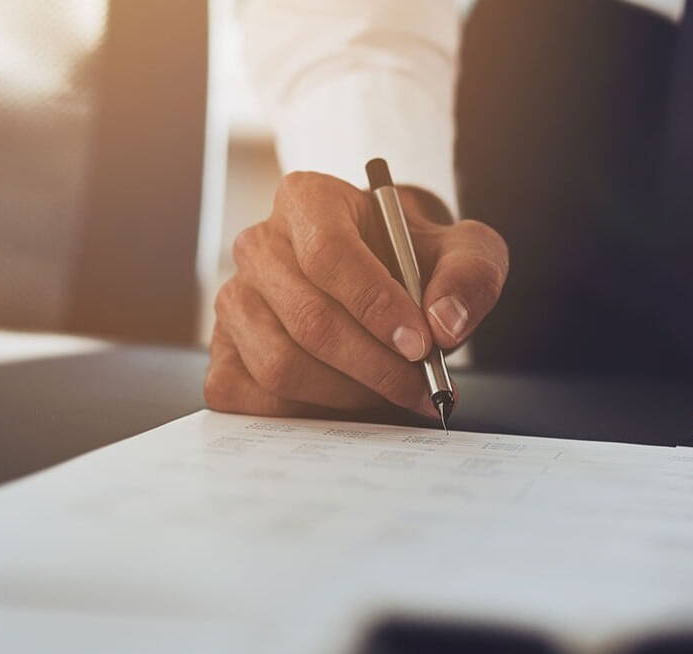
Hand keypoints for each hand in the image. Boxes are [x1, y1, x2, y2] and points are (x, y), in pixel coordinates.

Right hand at [205, 172, 507, 417]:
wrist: (386, 281)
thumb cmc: (416, 262)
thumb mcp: (464, 251)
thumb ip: (470, 275)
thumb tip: (445, 324)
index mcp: (307, 200)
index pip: (328, 254)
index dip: (375, 305)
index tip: (421, 345)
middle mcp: (258, 245)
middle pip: (308, 320)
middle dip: (375, 365)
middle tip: (422, 386)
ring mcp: (233, 301)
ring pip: (280, 365)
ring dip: (348, 394)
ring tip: (393, 393)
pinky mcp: (223, 353)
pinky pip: (253, 399)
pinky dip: (308, 414)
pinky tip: (350, 404)